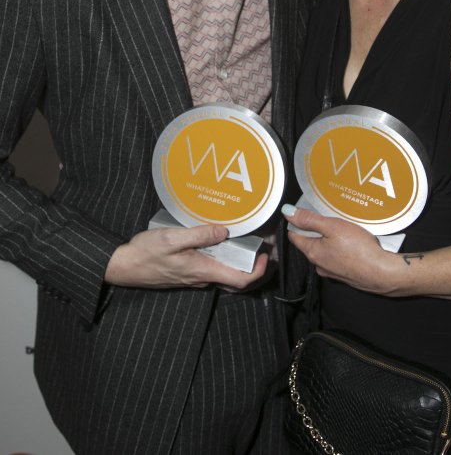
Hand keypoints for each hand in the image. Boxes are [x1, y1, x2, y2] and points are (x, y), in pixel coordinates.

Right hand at [104, 225, 268, 289]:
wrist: (123, 267)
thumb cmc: (145, 252)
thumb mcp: (172, 238)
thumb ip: (200, 235)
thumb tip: (225, 231)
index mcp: (202, 271)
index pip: (240, 281)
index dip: (259, 271)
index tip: (266, 254)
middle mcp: (202, 278)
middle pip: (236, 279)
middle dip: (253, 265)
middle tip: (262, 245)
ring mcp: (194, 277)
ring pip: (224, 273)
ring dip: (238, 261)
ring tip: (245, 239)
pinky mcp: (187, 273)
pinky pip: (212, 268)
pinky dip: (222, 258)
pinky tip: (220, 241)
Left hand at [283, 205, 393, 294]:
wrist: (382, 273)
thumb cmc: (358, 249)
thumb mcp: (333, 226)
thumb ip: (309, 219)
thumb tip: (287, 211)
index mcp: (312, 253)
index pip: (294, 236)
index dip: (297, 222)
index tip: (305, 212)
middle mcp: (319, 265)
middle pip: (310, 243)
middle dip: (316, 230)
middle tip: (329, 218)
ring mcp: (332, 272)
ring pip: (325, 251)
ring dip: (331, 240)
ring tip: (343, 229)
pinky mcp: (345, 275)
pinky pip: (338, 258)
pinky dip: (341, 250)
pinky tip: (353, 243)